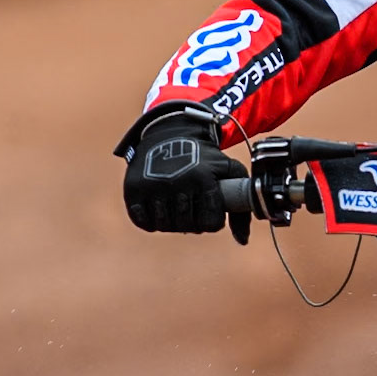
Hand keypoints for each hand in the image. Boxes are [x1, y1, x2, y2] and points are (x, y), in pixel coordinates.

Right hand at [122, 105, 249, 242]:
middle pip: (187, 227)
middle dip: (193, 223)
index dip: (212, 222)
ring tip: (178, 207)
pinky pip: (143, 222)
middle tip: (193, 210)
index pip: (211, 223)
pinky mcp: (133, 189)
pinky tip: (160, 207)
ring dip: (172, 222)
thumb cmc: (206, 159)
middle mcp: (177, 182)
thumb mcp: (230, 171)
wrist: (171, 134)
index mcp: (203, 178)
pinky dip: (151, 221)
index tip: (210, 212)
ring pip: (165, 226)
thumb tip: (243, 241)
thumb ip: (243, 206)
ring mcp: (153, 186)